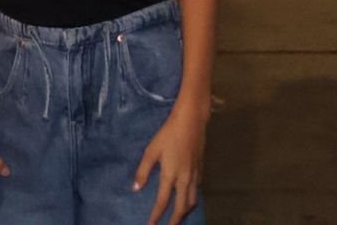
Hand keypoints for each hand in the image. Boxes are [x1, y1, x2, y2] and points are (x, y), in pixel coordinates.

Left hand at [132, 105, 205, 224]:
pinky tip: (187, 200)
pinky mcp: (201, 171)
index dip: (156, 216)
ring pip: (192, 201)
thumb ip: (143, 171)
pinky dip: (191, 201)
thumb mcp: (151, 150)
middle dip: (175, 220)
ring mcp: (195, 176)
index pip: (163, 202)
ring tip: (177, 218)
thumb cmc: (168, 134)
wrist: (191, 122)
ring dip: (185, 213)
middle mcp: (185, 179)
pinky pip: (197, 192)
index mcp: (171, 175)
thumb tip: (135, 189)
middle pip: (182, 207)